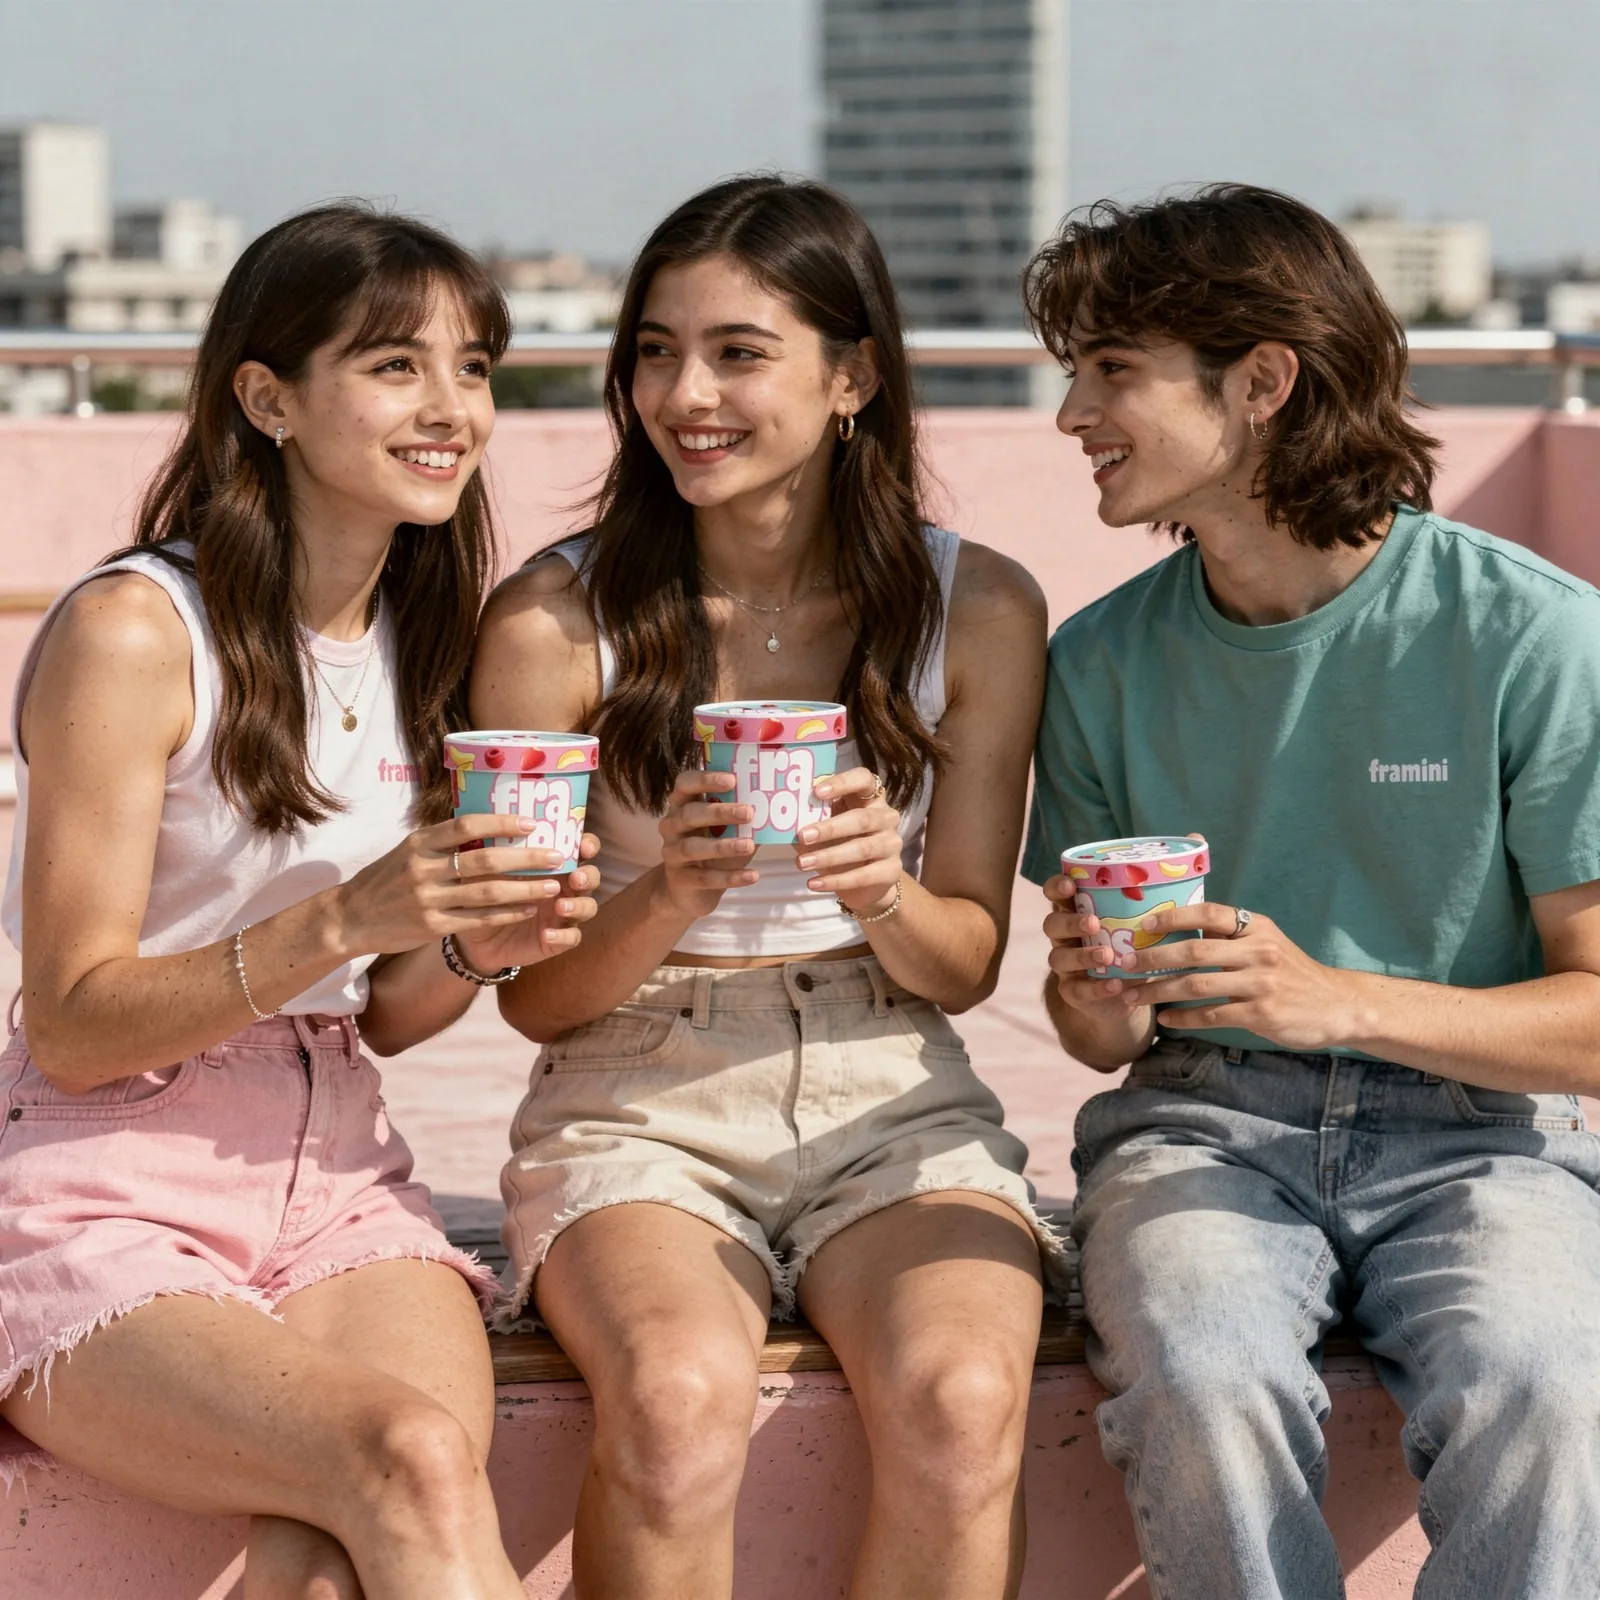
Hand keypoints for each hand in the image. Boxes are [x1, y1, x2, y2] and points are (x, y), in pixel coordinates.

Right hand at [334, 813, 570, 955]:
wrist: (351, 917)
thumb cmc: (387, 879)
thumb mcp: (408, 850)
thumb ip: (443, 840)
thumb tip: (490, 823)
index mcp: (420, 842)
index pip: (467, 825)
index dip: (503, 823)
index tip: (533, 823)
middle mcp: (424, 868)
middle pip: (485, 860)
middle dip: (526, 858)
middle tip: (557, 855)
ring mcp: (428, 898)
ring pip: (487, 893)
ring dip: (524, 889)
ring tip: (552, 885)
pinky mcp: (432, 926)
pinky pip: (478, 919)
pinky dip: (506, 914)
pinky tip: (528, 910)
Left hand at [456, 832, 601, 970]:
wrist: (476, 936)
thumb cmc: (486, 896)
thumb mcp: (489, 873)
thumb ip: (501, 854)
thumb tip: (498, 829)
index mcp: (553, 866)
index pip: (581, 850)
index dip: (588, 846)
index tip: (583, 847)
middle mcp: (564, 888)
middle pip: (592, 877)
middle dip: (588, 876)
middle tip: (575, 878)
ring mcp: (563, 915)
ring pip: (589, 907)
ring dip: (579, 905)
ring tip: (561, 906)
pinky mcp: (558, 939)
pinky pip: (572, 937)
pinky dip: (562, 936)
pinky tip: (546, 935)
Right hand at [654, 769, 758, 920]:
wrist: (691, 893)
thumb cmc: (714, 853)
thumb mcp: (728, 831)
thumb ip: (745, 816)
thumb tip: (779, 803)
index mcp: (682, 806)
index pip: (685, 783)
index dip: (705, 779)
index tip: (732, 779)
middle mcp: (671, 826)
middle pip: (689, 814)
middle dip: (719, 812)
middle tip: (749, 812)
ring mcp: (672, 854)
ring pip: (692, 847)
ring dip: (723, 846)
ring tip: (749, 845)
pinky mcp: (680, 880)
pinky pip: (704, 878)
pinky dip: (730, 877)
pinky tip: (752, 875)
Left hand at [797, 767, 903, 916]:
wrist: (866, 884)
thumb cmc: (841, 845)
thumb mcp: (826, 827)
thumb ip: (811, 818)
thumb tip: (781, 815)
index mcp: (870, 798)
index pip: (864, 779)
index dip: (843, 783)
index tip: (816, 792)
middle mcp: (886, 817)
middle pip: (861, 818)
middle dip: (830, 828)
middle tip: (802, 836)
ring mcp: (892, 844)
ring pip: (862, 848)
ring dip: (829, 856)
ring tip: (802, 863)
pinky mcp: (892, 871)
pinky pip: (864, 876)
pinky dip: (836, 880)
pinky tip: (814, 883)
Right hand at [1042, 875, 1153, 1023]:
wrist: (1128, 994)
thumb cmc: (1131, 949)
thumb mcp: (1135, 928)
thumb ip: (1143, 911)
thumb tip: (1179, 889)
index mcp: (1076, 912)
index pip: (1055, 893)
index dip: (1057, 887)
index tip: (1070, 885)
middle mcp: (1064, 937)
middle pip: (1052, 925)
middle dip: (1070, 922)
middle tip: (1093, 922)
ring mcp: (1065, 966)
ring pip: (1059, 957)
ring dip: (1082, 955)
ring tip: (1107, 955)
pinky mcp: (1072, 992)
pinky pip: (1077, 990)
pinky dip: (1096, 988)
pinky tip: (1115, 985)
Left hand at [1122, 902, 1358, 1049]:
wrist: (1337, 1005)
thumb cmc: (1291, 972)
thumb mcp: (1267, 941)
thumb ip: (1229, 934)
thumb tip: (1177, 923)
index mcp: (1257, 927)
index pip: (1210, 914)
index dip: (1174, 917)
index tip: (1143, 924)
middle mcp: (1260, 951)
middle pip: (1195, 952)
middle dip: (1154, 959)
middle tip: (1124, 965)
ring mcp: (1262, 984)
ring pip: (1197, 986)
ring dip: (1159, 991)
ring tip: (1133, 996)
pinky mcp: (1262, 1015)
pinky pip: (1213, 1015)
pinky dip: (1185, 1017)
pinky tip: (1166, 1019)